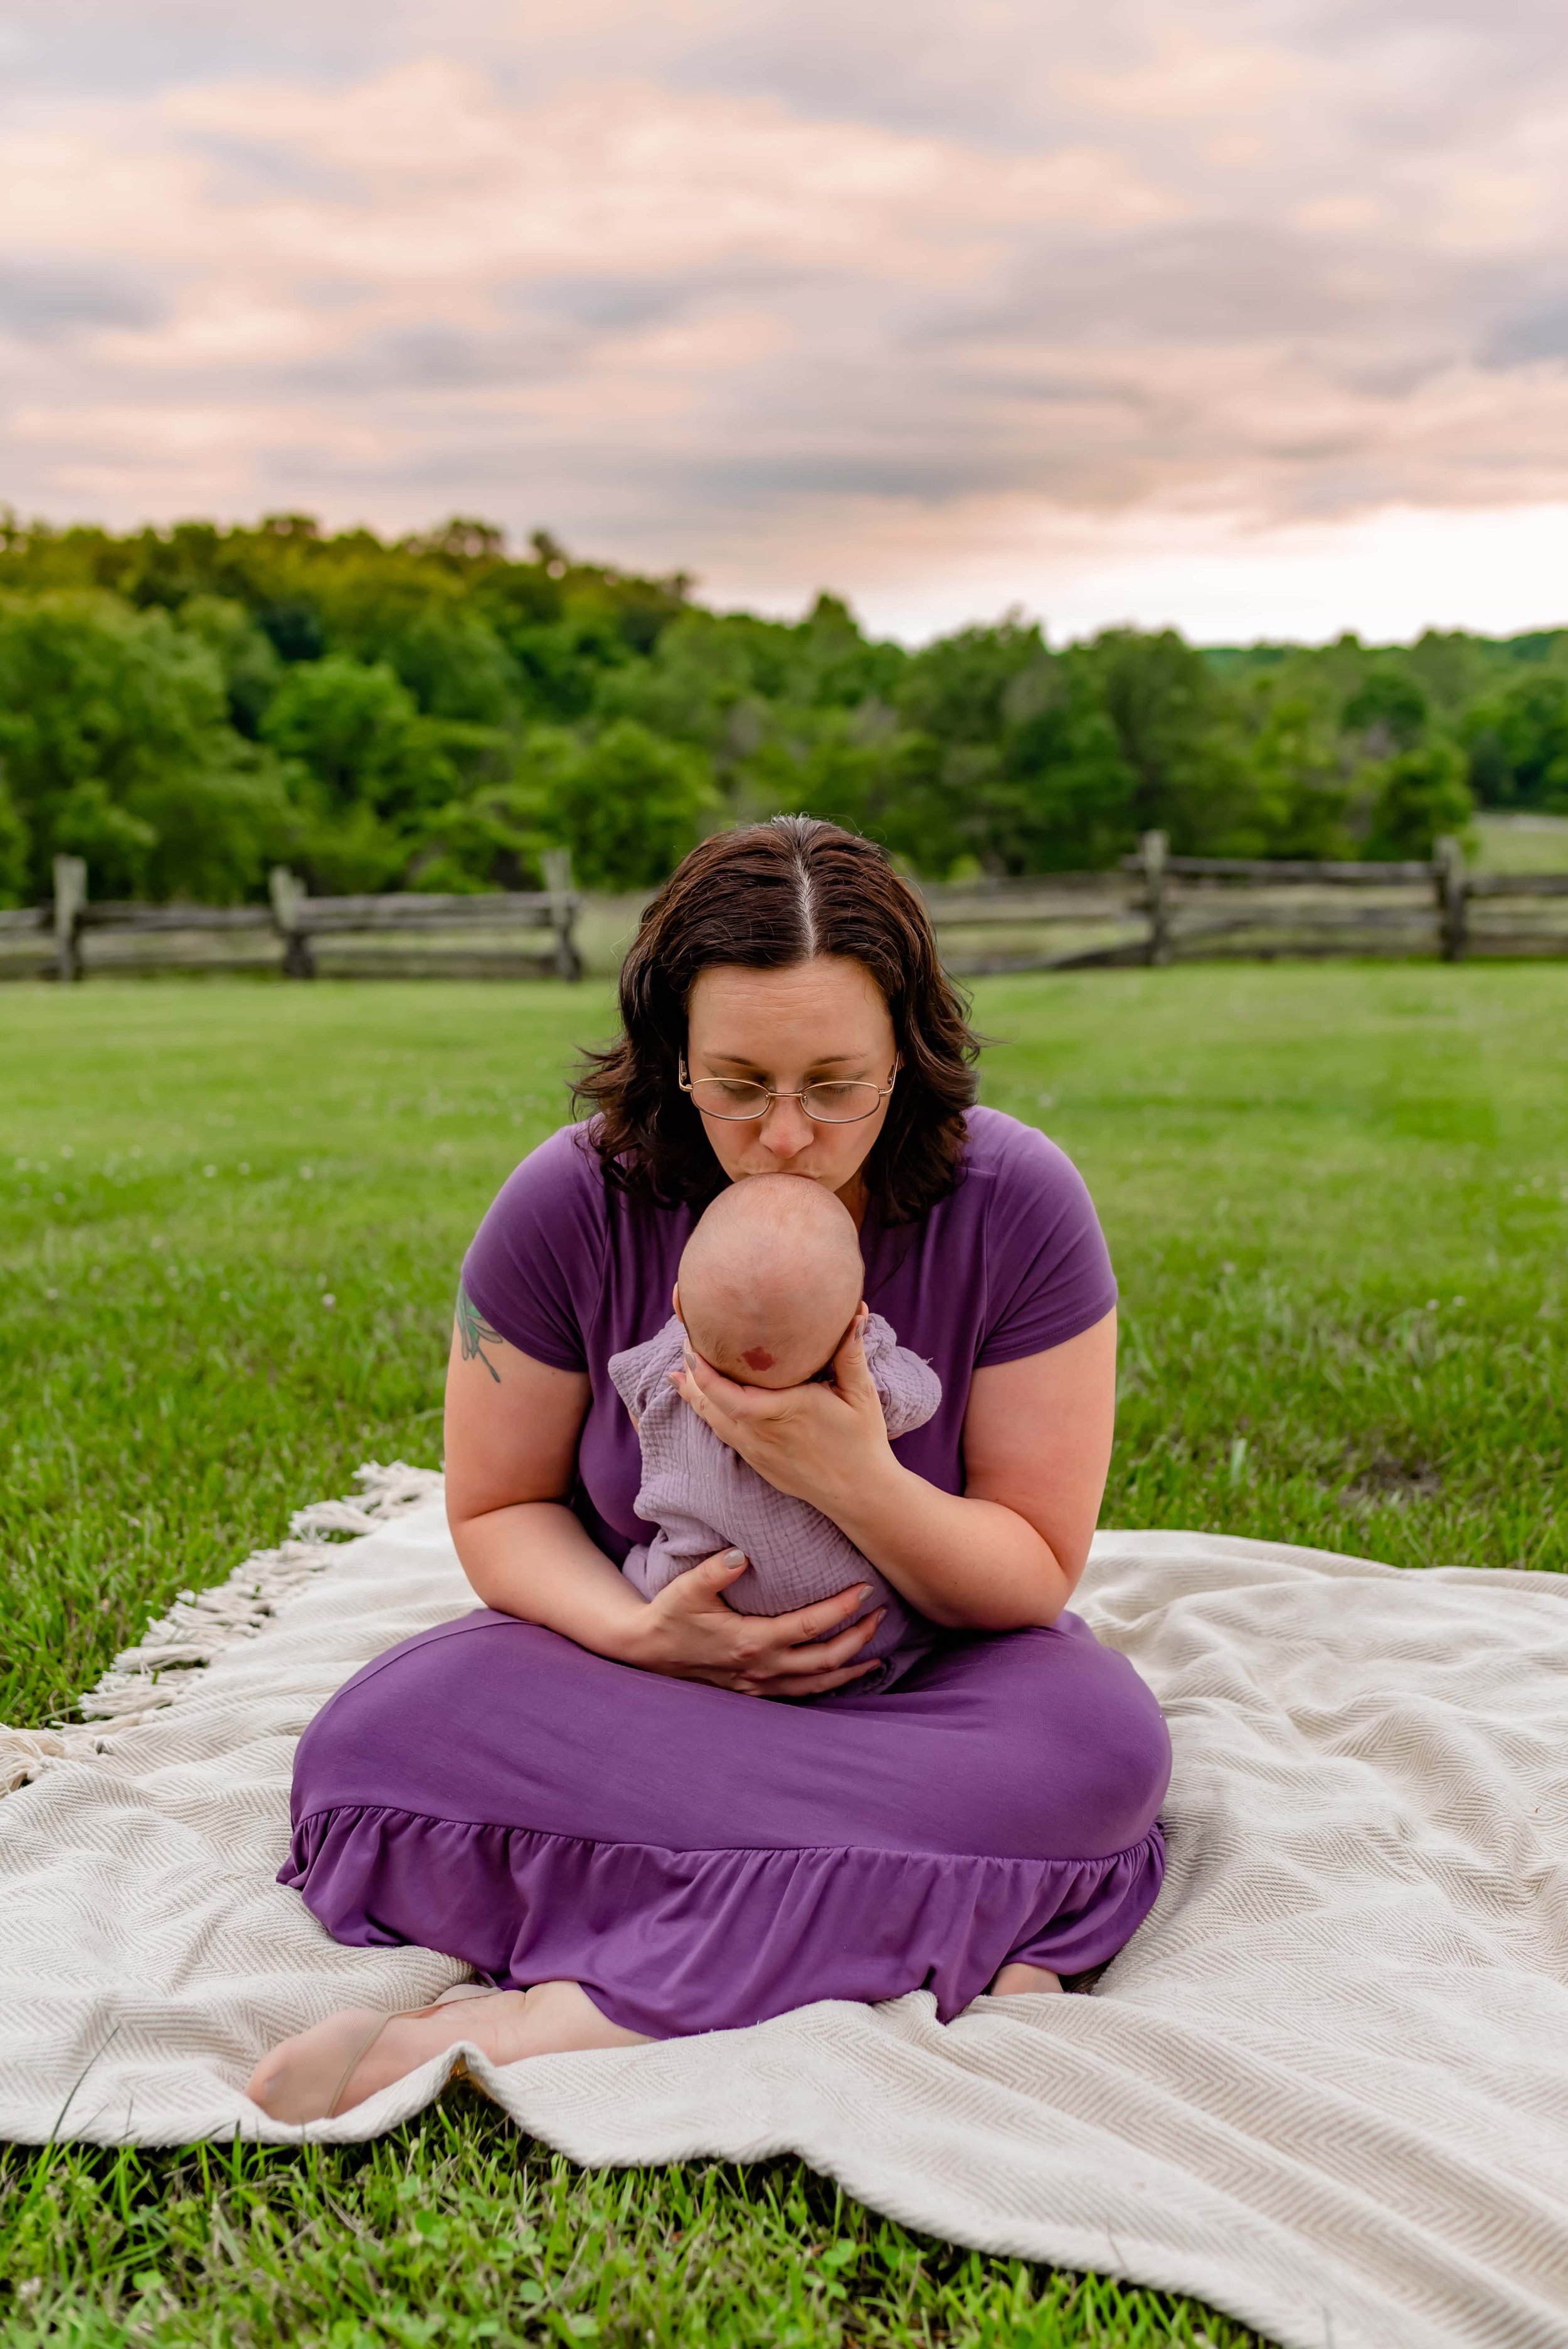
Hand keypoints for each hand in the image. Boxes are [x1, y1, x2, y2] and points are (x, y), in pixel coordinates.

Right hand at [625, 1544, 884, 1697]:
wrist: (648, 1651)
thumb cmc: (670, 1615)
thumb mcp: (687, 1588)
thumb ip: (715, 1569)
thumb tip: (742, 1554)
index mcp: (751, 1641)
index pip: (809, 1626)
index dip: (841, 1610)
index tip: (865, 1590)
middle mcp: (761, 1668)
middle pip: (825, 1659)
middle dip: (858, 1637)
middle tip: (881, 1614)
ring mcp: (759, 1685)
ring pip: (818, 1684)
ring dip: (851, 1667)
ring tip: (878, 1653)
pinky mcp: (754, 1693)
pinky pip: (801, 1694)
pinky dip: (828, 1686)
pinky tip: (842, 1675)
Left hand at [668, 1308, 894, 1518]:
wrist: (860, 1494)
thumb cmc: (861, 1441)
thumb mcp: (860, 1393)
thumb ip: (851, 1352)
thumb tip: (856, 1311)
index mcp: (781, 1411)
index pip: (726, 1392)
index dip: (702, 1369)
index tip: (691, 1342)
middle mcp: (760, 1433)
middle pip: (710, 1404)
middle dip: (693, 1373)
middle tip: (685, 1342)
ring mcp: (756, 1452)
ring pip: (713, 1421)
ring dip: (695, 1396)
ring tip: (678, 1374)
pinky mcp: (759, 1464)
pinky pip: (725, 1436)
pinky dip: (709, 1415)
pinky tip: (702, 1405)